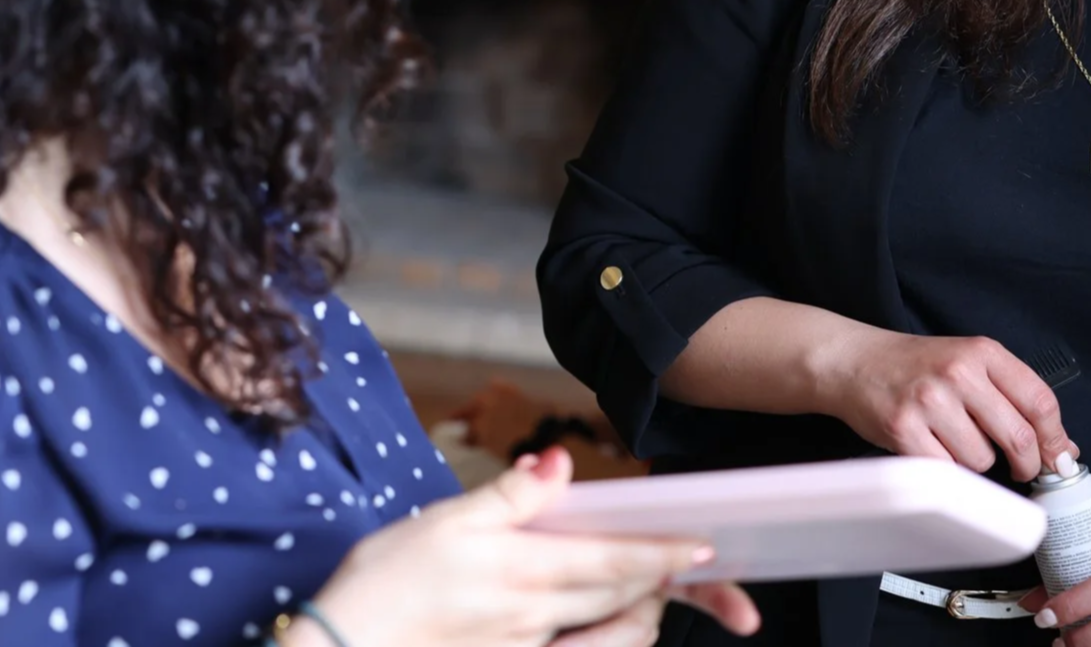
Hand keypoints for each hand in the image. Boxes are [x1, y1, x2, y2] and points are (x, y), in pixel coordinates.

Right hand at [304, 446, 760, 646]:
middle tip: (696, 563)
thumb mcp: (443, 521)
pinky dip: (604, 635)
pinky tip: (600, 619)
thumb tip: (559, 462)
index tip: (705, 547)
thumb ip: (509, 495)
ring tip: (648, 587)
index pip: (615, 560)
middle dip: (665, 581)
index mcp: (524, 571)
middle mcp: (536, 617)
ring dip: (637, 610)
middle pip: (621, 598)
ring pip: (606, 632)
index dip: (664, 554)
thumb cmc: (385, 582)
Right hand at [815, 326, 1077, 480]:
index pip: (1040, 401)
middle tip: (1020, 469)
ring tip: (951, 439)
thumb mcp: (969, 363)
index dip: (1055, 439)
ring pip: (982, 459)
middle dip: (1026, 464)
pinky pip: (947, 470)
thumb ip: (1014, 398)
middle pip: (1018, 437)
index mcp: (982, 352)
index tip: (1057, 459)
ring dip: (974, 461)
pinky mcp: (903, 428)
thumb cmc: (916, 366)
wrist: (854, 362)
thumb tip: (1061, 449)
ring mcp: (929, 400)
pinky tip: (930, 446)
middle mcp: (958, 372)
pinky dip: (945, 468)